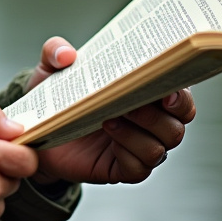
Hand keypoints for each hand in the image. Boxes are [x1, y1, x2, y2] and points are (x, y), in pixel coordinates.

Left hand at [23, 36, 195, 185]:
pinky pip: (139, 168)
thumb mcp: (51, 69)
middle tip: (135, 101)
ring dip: (140, 132)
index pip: (181, 91)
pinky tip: (109, 138)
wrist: (40, 133)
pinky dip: (128, 153)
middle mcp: (152, 120)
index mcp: (146, 92)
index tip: (166, 83)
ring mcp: (140, 146)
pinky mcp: (123, 169)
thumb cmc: (58, 97)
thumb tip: (66, 54)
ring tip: (109, 118)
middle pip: (180, 121)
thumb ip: (55, 51)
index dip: (181, 90)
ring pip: (163, 146)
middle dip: (164, 112)